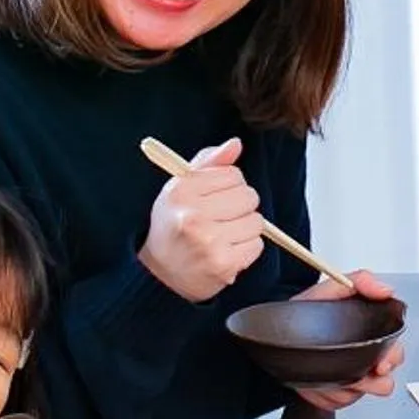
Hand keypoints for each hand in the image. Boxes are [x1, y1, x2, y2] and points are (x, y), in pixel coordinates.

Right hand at [138, 137, 263, 301]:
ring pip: (256, 222)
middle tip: (220, 219)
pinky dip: (247, 249)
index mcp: (181, 191)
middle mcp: (192, 215)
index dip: (230, 186)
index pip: (233, 175)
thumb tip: (236, 144)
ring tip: (223, 236)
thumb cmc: (174, 227)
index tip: (216, 197)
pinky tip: (227, 250)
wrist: (161, 274)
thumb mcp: (182, 189)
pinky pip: (257, 246)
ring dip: (245, 229)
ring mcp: (208, 241)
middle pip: (249, 197)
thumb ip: (209, 163)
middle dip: (240, 207)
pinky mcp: (223, 264)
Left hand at [291, 267, 405, 409]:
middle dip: (385, 366)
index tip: (385, 354)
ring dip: (366, 382)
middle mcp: (366, 347)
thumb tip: (384, 289)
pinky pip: (353, 398)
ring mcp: (358, 370)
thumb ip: (357, 282)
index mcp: (367, 323)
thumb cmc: (300, 320)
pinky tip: (332, 382)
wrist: (276, 351)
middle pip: (394, 360)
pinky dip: (342, 392)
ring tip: (350, 377)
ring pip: (381, 384)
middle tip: (373, 367)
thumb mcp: (325, 293)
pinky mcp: (346, 390)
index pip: (395, 331)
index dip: (395, 343)